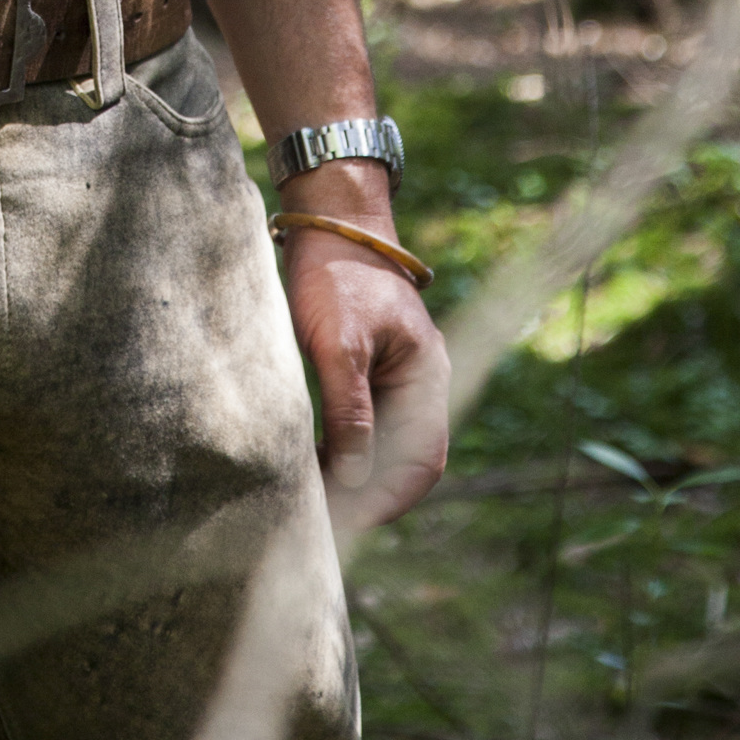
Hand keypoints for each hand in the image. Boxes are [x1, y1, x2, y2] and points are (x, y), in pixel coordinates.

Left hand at [278, 218, 449, 544]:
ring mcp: (397, 373)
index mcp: (425, 377)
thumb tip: (355, 476)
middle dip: (369, 493)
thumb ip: (349, 410)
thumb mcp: (338, 344)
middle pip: (404, 458)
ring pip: (384, 443)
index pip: (421, 462)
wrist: (327, 219)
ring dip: (356, 473)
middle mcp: (420, 380)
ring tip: (313, 495)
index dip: (387, 498)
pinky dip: (346, 446)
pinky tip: (313, 458)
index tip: (345, 520)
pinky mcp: (370, 365)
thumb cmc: (334, 274)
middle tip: (322, 517)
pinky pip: (368, 421)